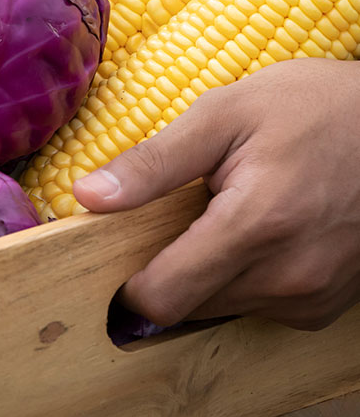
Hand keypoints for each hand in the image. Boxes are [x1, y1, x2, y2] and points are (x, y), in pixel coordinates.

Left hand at [72, 58, 359, 330]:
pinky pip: (262, 307)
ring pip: (223, 309)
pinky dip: (246, 279)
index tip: (112, 253)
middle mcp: (290, 276)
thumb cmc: (311, 108)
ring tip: (226, 216)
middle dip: (168, 269)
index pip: (164, 297)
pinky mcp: (330, 305)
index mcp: (255, 227)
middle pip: (188, 307)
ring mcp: (315, 296)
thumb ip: (152, 163)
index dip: (127, 282)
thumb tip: (87, 197)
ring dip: (208, 274)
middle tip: (179, 216)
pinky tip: (260, 234)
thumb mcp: (224, 114)